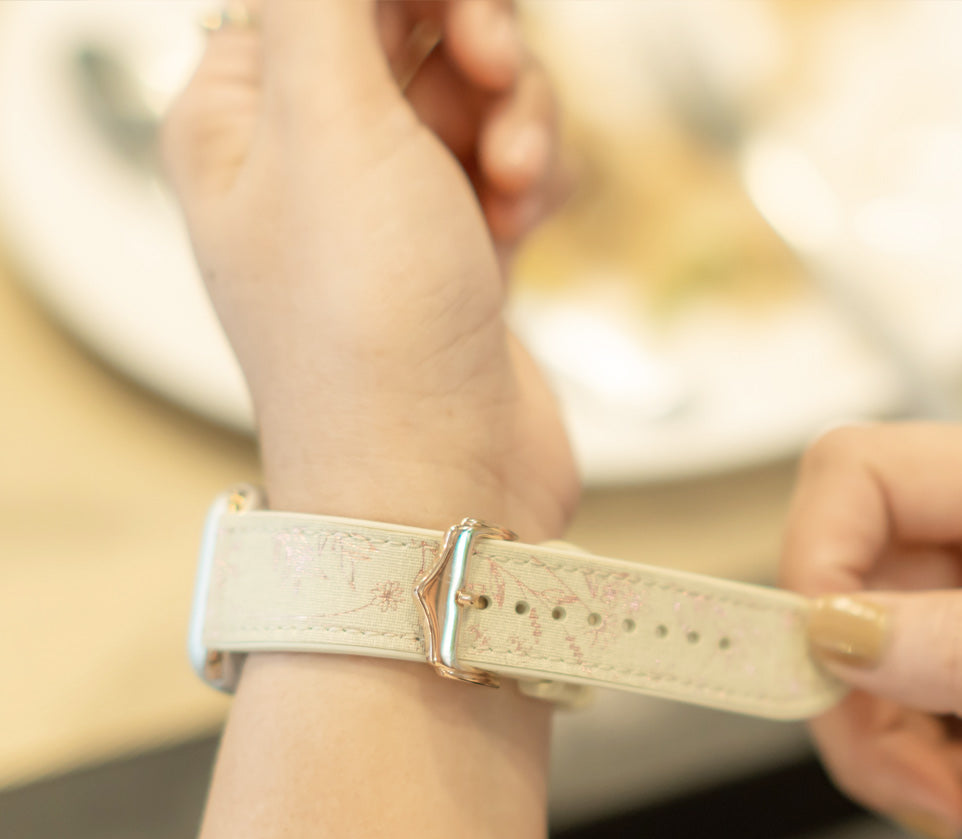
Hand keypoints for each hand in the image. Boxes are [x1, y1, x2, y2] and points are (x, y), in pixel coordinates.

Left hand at [163, 0, 576, 541]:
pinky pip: (510, 167)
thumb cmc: (368, 332)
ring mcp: (390, 213)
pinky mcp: (458, 255)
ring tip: (513, 188)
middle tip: (497, 74)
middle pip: (409, 26)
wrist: (438, 481)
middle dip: (474, 41)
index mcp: (241, 119)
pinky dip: (533, 179)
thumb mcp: (330, 126)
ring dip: (517, 119)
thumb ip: (327, 2)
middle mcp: (310, 162)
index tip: (463, 20)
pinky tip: (526, 226)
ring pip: (476, 95)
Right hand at [781, 424, 961, 838]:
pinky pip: (891, 701)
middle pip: (849, 578)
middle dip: (860, 692)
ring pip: (856, 654)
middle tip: (906, 775)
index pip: (870, 471)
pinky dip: (917, 761)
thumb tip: (840, 625)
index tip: (816, 658)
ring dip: (893, 742)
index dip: (817, 555)